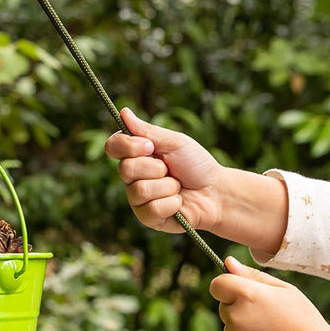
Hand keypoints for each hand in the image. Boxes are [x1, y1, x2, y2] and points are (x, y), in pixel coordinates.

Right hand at [105, 107, 224, 233]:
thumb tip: (123, 112)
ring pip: (140, 190)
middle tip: (171, 169)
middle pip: (125, 169)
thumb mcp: (175, 143)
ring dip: (167, 186)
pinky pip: (151, 209)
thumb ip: (147, 131)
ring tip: (178, 187)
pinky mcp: (148, 218)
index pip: (113, 147)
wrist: (216, 192)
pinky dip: (172, 203)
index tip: (150, 146)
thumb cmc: (196, 165)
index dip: (127, 146)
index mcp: (136, 155)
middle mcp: (133, 177)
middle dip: (155, 168)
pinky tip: (179, 202)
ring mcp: (138, 199)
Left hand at [210, 256, 329, 330]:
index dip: (228, 287)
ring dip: (244, 330)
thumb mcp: (283, 290)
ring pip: (230, 329)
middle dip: (240, 309)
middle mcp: (236, 318)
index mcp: (246, 295)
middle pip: (224, 307)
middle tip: (269, 318)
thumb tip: (228, 262)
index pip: (217, 285)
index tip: (242, 293)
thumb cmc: (303, 319)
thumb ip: (252, 275)